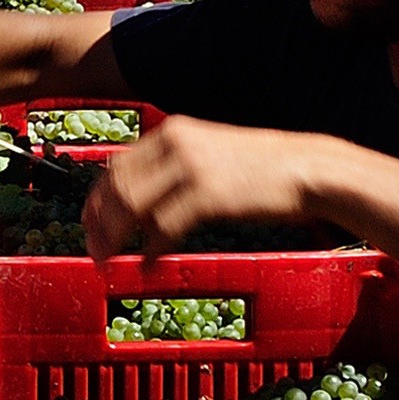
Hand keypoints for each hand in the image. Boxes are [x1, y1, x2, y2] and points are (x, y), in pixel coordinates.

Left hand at [83, 121, 358, 256]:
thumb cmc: (263, 168)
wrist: (308, 168)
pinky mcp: (208, 194)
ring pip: (132, 206)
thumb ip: (176, 168)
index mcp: (172, 132)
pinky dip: (150, 251)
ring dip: (115, 239)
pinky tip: (148, 266)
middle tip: (94, 252)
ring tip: (112, 262)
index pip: (116, 165)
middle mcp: (176, 144)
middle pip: (116, 186)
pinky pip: (164, 227)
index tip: (90, 225)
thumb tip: (143, 203)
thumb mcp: (211, 154)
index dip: (97, 199)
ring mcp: (191, 168)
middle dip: (99, 223)